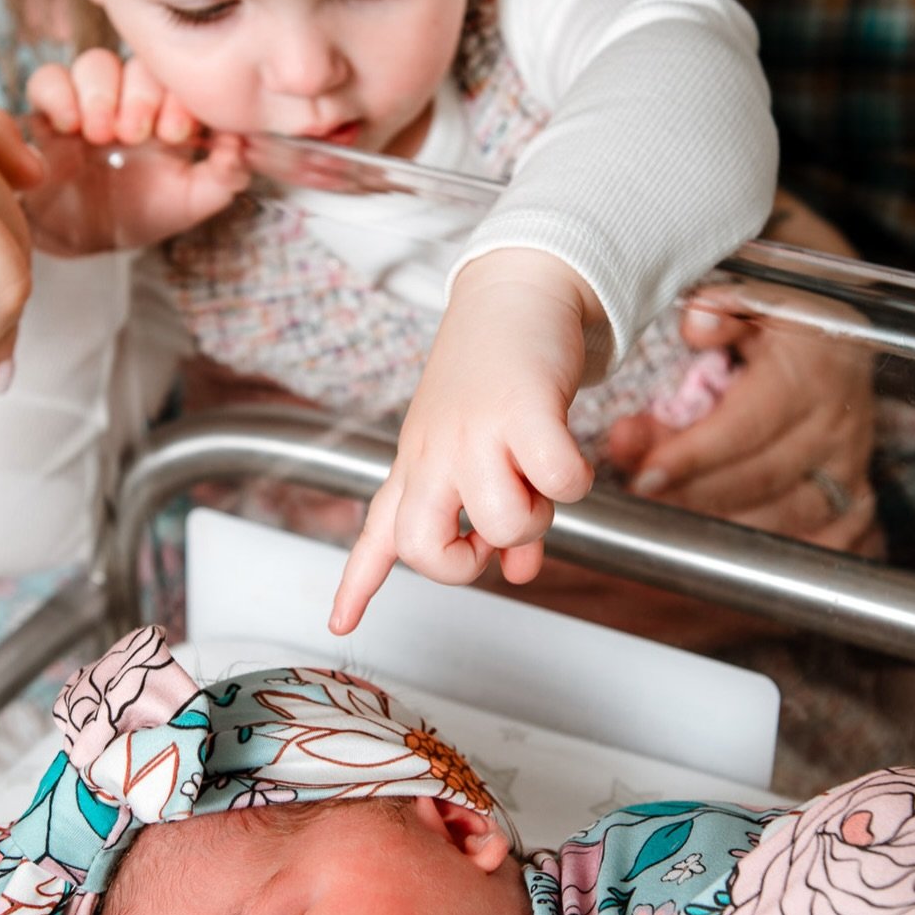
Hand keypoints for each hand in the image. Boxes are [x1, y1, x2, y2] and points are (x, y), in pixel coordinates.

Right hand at [25, 51, 248, 251]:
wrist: (82, 239)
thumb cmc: (140, 214)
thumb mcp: (189, 202)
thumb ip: (223, 177)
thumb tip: (241, 147)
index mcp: (167, 112)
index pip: (178, 79)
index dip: (179, 97)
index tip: (176, 134)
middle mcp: (129, 99)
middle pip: (138, 63)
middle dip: (141, 96)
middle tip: (137, 134)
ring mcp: (88, 102)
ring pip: (95, 63)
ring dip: (102, 95)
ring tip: (102, 135)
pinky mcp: (48, 112)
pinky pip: (48, 80)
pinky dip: (60, 94)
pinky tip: (70, 127)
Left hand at [330, 251, 601, 632]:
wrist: (516, 290)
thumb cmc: (496, 374)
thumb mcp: (479, 446)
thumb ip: (491, 513)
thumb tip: (519, 571)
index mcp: (417, 462)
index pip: (378, 531)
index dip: (359, 584)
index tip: (340, 624)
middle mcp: (433, 452)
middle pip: (423, 547)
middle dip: (467, 561)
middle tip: (494, 537)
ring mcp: (474, 431)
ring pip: (500, 523)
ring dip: (536, 519)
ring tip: (537, 479)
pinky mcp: (523, 409)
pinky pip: (558, 481)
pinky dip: (574, 482)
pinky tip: (567, 454)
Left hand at [606, 291, 877, 551]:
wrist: (842, 348)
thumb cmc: (784, 329)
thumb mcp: (753, 301)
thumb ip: (721, 311)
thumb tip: (696, 323)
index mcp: (812, 371)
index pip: (746, 425)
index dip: (692, 455)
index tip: (642, 475)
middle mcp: (838, 423)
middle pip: (758, 477)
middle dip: (690, 492)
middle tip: (636, 491)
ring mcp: (850, 466)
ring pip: (783, 517)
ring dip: (719, 523)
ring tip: (664, 512)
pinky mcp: (854, 496)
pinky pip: (817, 540)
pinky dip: (769, 547)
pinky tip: (724, 542)